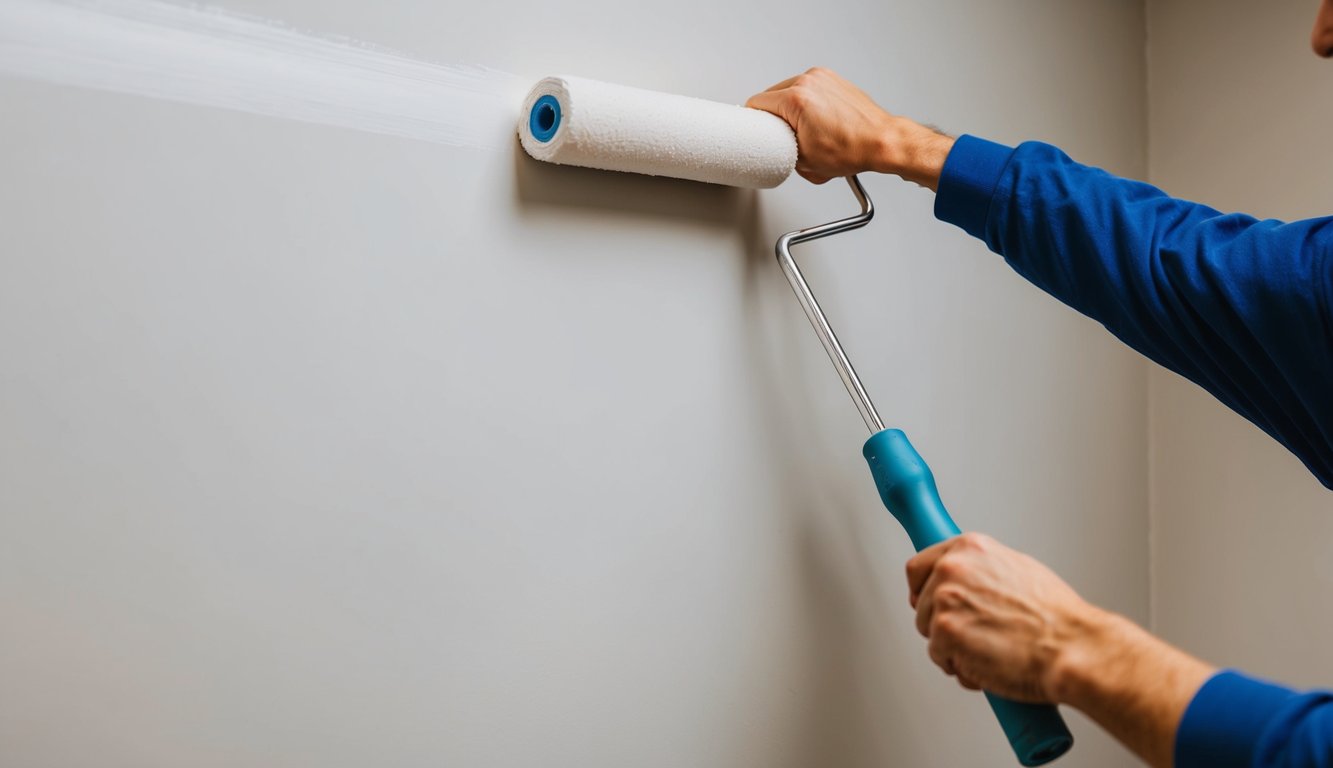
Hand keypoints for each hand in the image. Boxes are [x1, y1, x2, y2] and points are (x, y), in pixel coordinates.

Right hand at [746, 67, 953, 188]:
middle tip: (783, 138)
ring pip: (789, 92)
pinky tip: (816, 122)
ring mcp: (822, 78)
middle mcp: (809, 82)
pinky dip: (806, 104)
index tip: (755, 131)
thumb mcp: (805, 160)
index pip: (757, 103)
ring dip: (790, 111)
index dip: (754, 122)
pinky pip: (807, 90)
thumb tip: (773, 146)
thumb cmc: (854, 149)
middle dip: (774, 118)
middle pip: (771, 96)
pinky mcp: (832, 79)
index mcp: (797, 99)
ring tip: (804, 131)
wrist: (882, 142)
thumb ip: (780, 149)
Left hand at [906, 532, 1099, 701]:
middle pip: (922, 603)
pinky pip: (938, 656)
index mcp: (971, 548)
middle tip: (972, 634)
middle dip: (941, 622)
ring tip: (989, 648)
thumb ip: (984, 572)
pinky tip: (988, 662)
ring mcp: (946, 599)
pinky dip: (960, 666)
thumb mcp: (1020, 570)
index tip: (923, 599)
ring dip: (952, 646)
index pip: (920, 566)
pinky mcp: (945, 632)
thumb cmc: (1057, 618)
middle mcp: (953, 568)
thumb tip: (970, 582)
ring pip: (930, 631)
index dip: (922, 588)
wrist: (1072, 647)